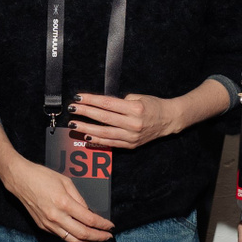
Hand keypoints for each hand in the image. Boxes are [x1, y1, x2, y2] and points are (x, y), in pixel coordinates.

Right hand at [5, 157, 114, 241]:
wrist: (19, 179)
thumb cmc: (42, 176)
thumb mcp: (65, 182)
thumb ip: (79, 198)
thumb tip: (89, 212)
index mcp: (64, 203)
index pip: (89, 220)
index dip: (103, 225)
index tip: (110, 227)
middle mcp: (56, 216)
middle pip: (83, 234)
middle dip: (98, 237)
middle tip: (108, 237)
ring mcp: (48, 224)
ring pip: (72, 240)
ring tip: (96, 239)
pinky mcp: (42, 226)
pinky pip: (62, 236)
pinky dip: (74, 237)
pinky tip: (80, 234)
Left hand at [67, 92, 186, 149]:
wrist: (169, 119)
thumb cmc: (153, 105)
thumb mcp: (138, 97)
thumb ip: (120, 102)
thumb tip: (101, 104)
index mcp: (134, 108)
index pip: (107, 104)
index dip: (91, 100)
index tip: (78, 98)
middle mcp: (133, 123)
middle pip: (103, 118)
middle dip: (85, 113)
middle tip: (72, 109)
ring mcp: (132, 136)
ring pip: (105, 133)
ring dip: (87, 128)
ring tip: (74, 124)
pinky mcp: (131, 144)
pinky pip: (111, 143)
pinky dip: (98, 140)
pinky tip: (87, 136)